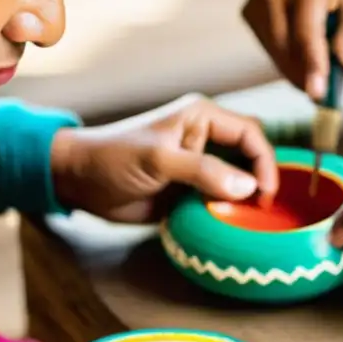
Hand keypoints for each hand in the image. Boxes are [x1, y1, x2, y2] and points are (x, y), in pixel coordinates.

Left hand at [50, 94, 277, 222]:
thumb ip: (203, 170)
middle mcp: (207, 138)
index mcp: (203, 117)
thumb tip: (247, 187)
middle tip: (260, 208)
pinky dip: (229, 211)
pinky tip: (230, 224)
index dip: (264, 161)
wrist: (78, 182)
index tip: (265, 192)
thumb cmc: (113, 158)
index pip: (250, 133)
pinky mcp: (192, 189)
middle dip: (260, 179)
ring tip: (248, 219)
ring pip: (240, 179)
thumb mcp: (159, 160)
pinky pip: (222, 199)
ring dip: (246, 198)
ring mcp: (201, 165)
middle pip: (251, 156)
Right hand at [242, 0, 342, 99]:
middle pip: (285, 45)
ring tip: (319, 71)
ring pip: (273, 49)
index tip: (318, 96)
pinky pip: (267, 45)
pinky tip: (304, 54)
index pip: (306, 33)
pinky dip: (286, 57)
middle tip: (323, 95)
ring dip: (295, 68)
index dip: (313, 66)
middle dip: (304, 74)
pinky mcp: (250, 7)